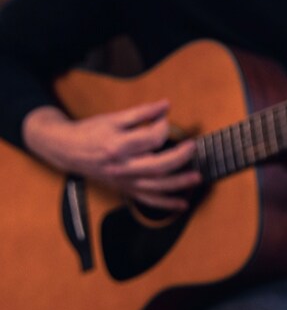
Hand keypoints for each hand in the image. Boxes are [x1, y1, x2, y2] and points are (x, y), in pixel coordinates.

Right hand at [23, 101, 200, 211]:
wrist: (67, 150)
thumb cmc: (91, 132)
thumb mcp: (113, 118)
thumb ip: (141, 112)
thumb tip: (166, 105)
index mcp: (117, 144)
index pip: (149, 139)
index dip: (163, 127)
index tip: (167, 119)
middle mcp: (121, 166)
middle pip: (156, 166)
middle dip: (179, 158)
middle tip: (193, 147)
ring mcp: (123, 181)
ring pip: (155, 186)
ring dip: (178, 184)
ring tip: (197, 178)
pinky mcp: (125, 190)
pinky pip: (148, 200)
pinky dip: (166, 204)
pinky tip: (182, 205)